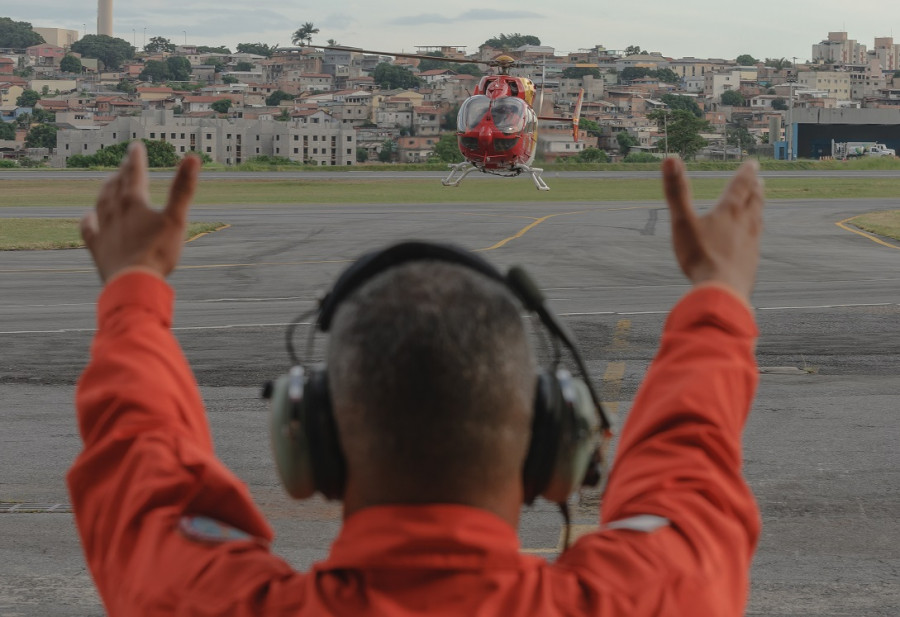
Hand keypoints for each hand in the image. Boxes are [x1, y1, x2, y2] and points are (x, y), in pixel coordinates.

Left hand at [81, 141, 199, 282]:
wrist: (133, 282)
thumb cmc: (158, 251)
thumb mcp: (176, 218)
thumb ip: (183, 188)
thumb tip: (192, 158)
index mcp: (134, 202)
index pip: (134, 174)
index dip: (135, 158)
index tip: (135, 146)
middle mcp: (114, 211)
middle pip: (116, 185)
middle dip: (122, 172)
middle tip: (126, 163)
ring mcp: (103, 229)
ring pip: (102, 202)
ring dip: (106, 190)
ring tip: (109, 182)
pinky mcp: (97, 247)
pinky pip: (88, 229)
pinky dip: (88, 220)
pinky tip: (88, 216)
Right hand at [662, 158, 763, 302]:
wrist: (722, 291)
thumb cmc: (700, 256)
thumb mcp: (682, 221)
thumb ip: (676, 191)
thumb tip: (670, 158)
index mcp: (729, 212)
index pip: (740, 186)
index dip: (746, 173)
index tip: (753, 163)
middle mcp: (745, 224)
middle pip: (753, 202)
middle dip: (755, 189)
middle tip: (759, 180)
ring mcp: (751, 244)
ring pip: (757, 220)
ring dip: (758, 209)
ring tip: (758, 204)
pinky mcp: (751, 263)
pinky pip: (755, 242)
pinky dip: (754, 234)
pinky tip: (751, 241)